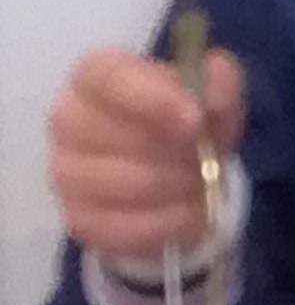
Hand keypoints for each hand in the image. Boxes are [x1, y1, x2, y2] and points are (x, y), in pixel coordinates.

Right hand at [51, 44, 244, 258]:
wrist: (174, 165)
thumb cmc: (186, 118)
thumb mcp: (212, 91)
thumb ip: (218, 82)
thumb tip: (210, 101)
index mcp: (95, 75)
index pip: (110, 79)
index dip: (153, 99)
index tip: (195, 120)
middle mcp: (68, 119)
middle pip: (122, 139)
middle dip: (178, 153)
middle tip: (206, 157)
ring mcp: (65, 171)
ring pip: (128, 186)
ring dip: (179, 188)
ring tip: (198, 182)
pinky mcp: (77, 217)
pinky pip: (126, 228)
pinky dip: (169, 224)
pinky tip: (187, 212)